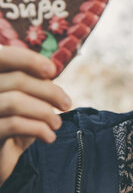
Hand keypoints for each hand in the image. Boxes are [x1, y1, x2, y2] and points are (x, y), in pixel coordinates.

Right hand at [0, 45, 70, 185]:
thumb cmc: (12, 127)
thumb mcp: (23, 101)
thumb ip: (31, 83)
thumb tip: (51, 67)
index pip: (2, 55)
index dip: (28, 59)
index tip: (52, 71)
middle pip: (17, 80)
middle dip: (49, 91)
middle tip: (66, 104)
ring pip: (15, 101)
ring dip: (45, 112)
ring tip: (57, 123)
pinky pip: (14, 124)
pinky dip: (39, 128)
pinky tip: (49, 137)